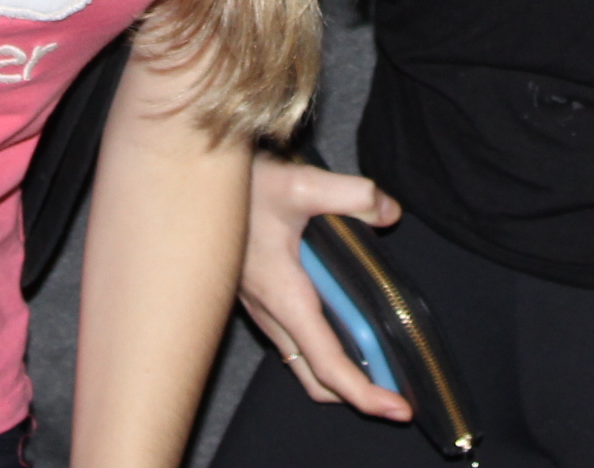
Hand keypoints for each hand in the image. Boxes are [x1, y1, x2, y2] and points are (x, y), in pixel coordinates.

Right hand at [234, 155, 408, 420]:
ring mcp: (262, 309)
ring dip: (341, 372)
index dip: (365, 393)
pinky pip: (293, 340)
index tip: (399, 410)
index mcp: (285, 298)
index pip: (328, 364)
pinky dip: (324, 350)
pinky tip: (347, 324)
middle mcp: (271, 314)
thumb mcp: (300, 183)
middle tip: (400, 391)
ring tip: (383, 361)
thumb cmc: (239, 187)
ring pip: (302, 361)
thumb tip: (388, 213)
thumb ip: (352, 195)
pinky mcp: (260, 298)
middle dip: (358, 392)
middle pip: (317, 377)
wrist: (193, 185)